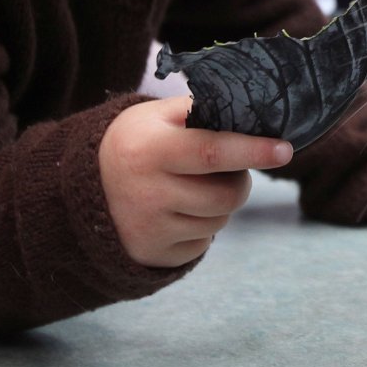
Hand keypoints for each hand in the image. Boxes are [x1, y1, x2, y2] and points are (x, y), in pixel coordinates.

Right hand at [99, 96, 292, 267]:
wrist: (81, 188)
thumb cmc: (137, 142)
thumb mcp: (158, 116)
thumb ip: (202, 112)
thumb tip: (255, 115)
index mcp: (150, 150)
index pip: (211, 152)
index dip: (252, 151)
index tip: (285, 150)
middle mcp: (147, 193)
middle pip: (227, 195)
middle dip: (240, 181)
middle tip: (227, 168)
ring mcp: (149, 228)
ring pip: (220, 220)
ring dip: (221, 203)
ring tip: (194, 186)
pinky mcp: (153, 254)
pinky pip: (203, 242)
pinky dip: (202, 225)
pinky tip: (178, 210)